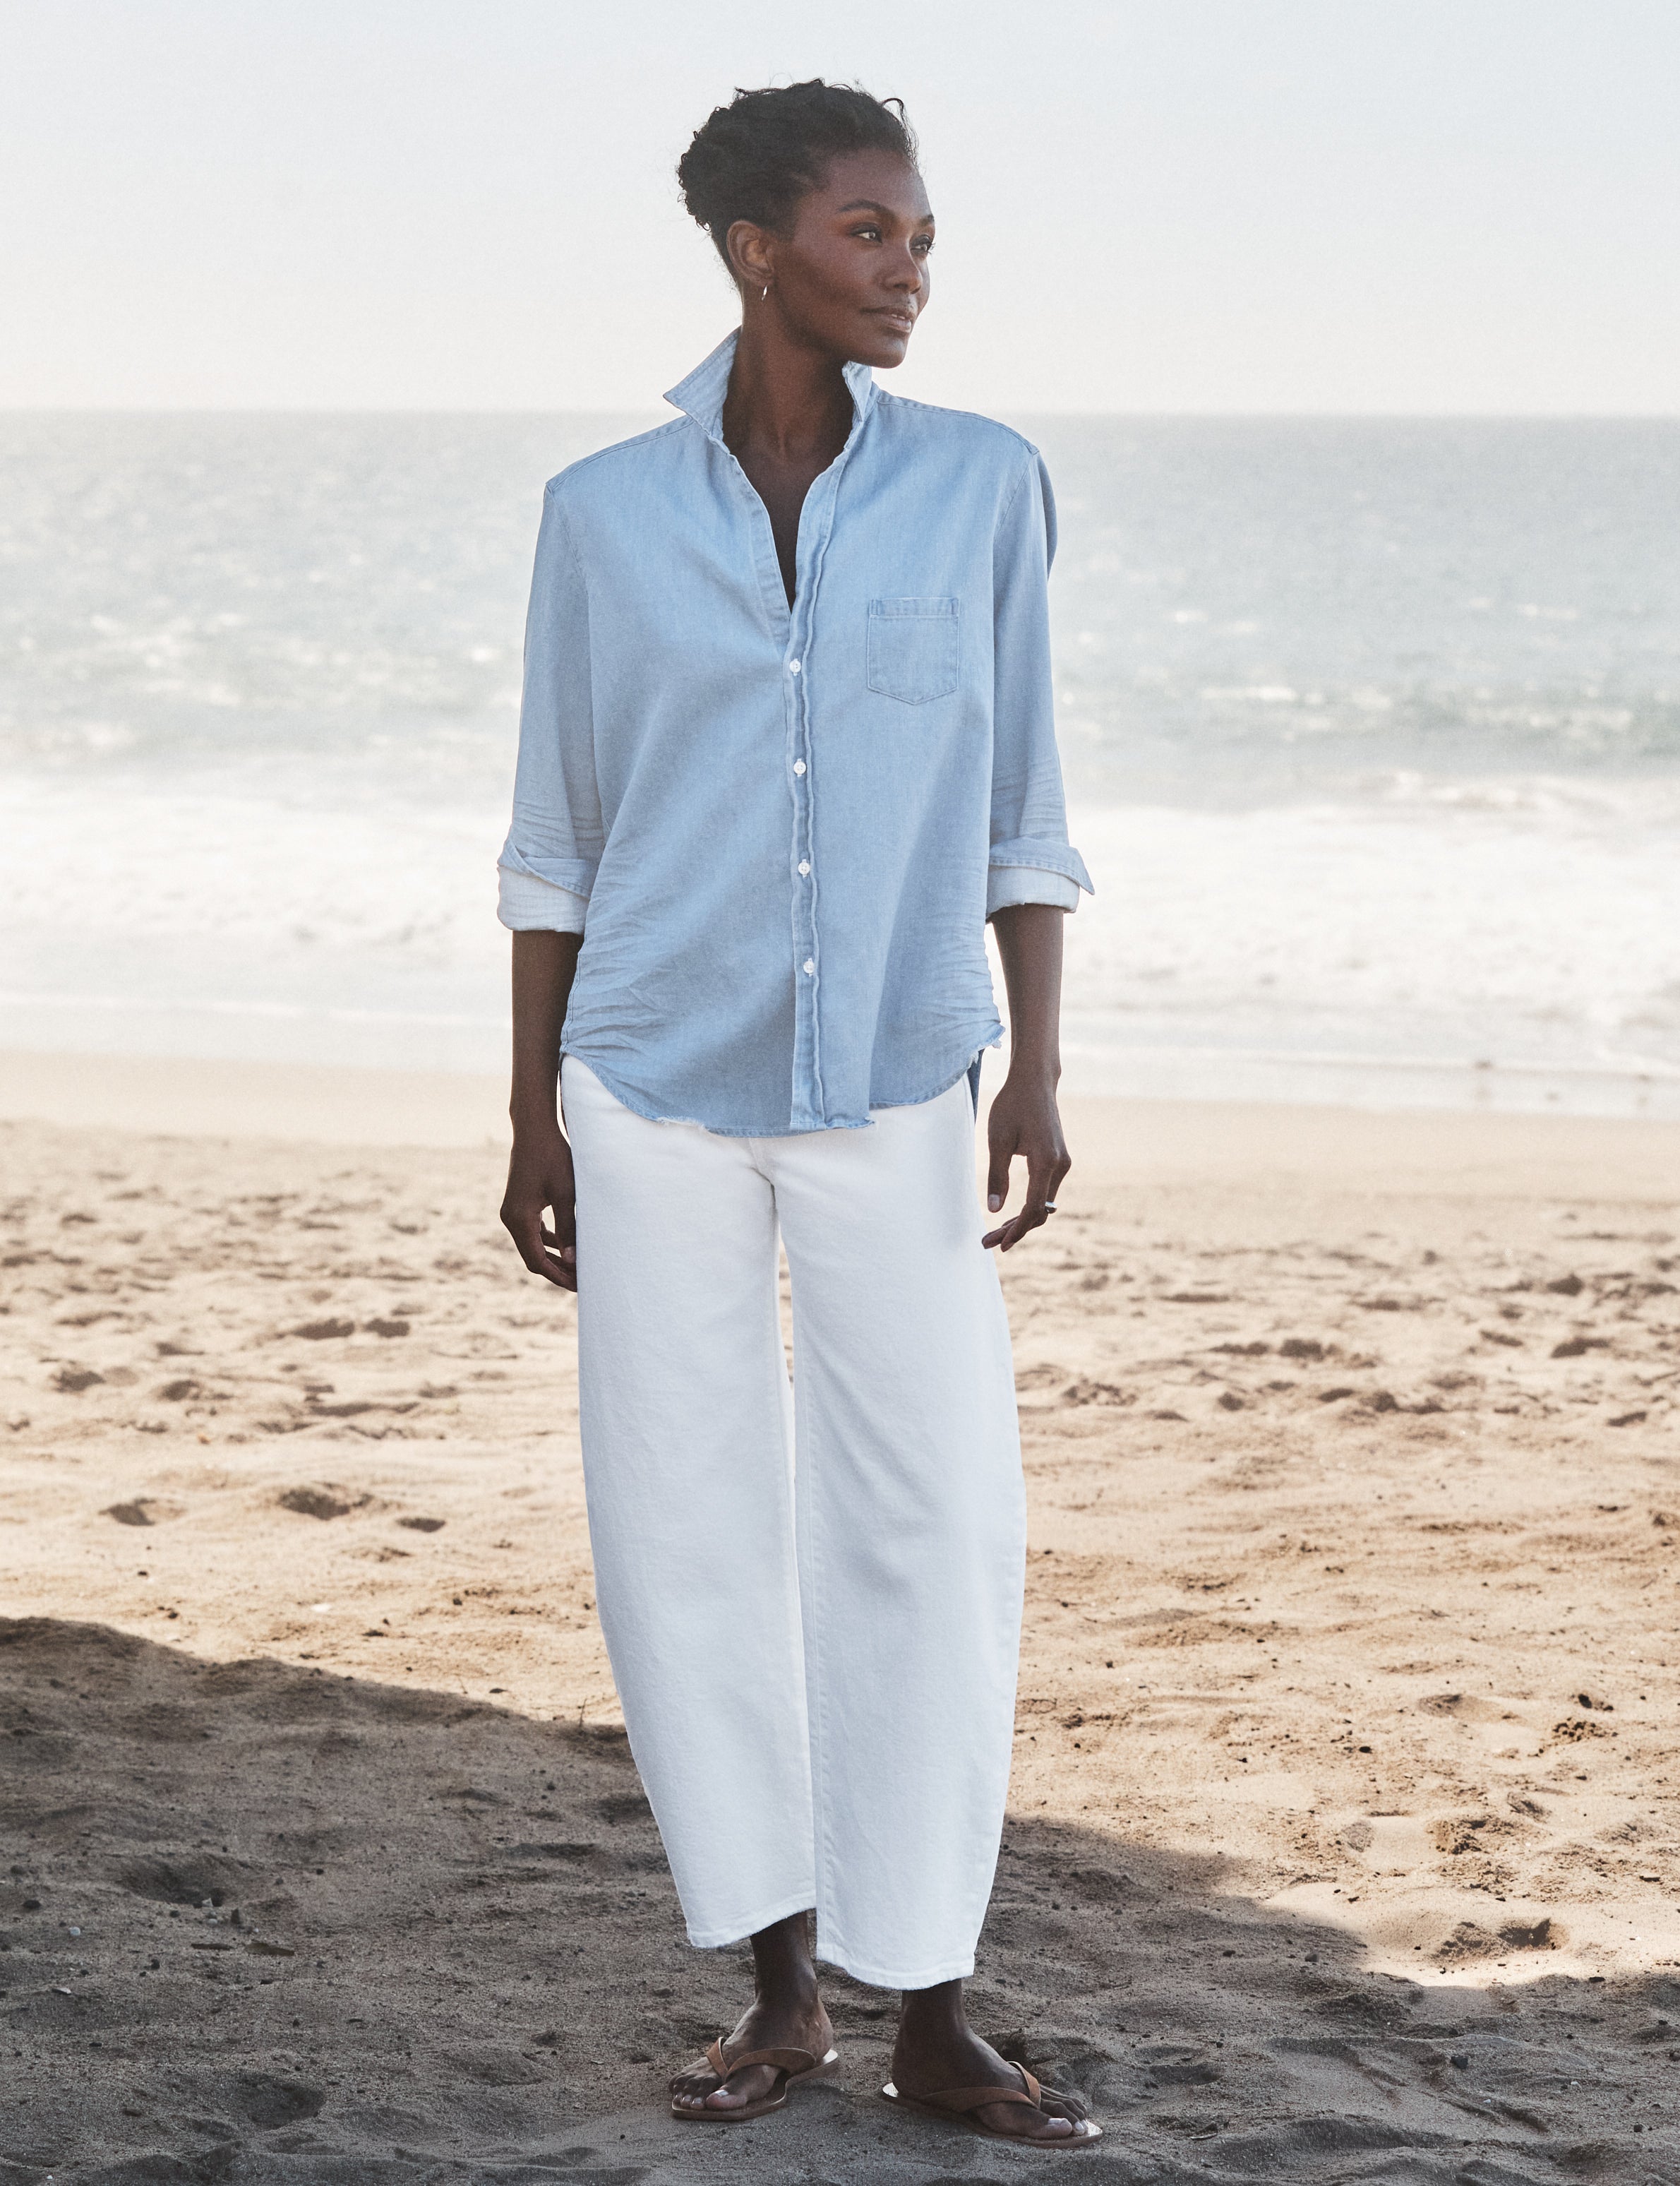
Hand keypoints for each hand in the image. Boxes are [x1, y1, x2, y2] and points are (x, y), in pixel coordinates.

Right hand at [500, 1123, 577, 1291]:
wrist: (534, 1130)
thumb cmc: (553, 1157)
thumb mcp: (566, 1194)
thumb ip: (569, 1228)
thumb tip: (573, 1261)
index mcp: (519, 1219)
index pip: (538, 1261)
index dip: (559, 1276)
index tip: (579, 1286)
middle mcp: (510, 1218)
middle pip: (533, 1257)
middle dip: (557, 1270)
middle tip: (581, 1281)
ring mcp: (512, 1211)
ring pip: (533, 1245)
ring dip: (553, 1257)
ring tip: (576, 1267)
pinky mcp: (518, 1204)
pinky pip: (532, 1231)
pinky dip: (548, 1241)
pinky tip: (566, 1245)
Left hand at [981, 1071, 1069, 1251]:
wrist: (1034, 1081)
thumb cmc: (1012, 1106)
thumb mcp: (997, 1141)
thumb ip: (996, 1176)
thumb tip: (994, 1210)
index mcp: (1046, 1161)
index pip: (1034, 1208)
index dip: (1017, 1229)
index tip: (999, 1244)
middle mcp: (1060, 1165)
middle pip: (1040, 1211)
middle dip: (1016, 1229)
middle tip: (989, 1243)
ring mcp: (1062, 1163)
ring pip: (1044, 1204)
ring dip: (1022, 1220)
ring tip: (995, 1233)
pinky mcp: (1058, 1160)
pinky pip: (1045, 1191)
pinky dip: (1030, 1206)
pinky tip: (1011, 1215)